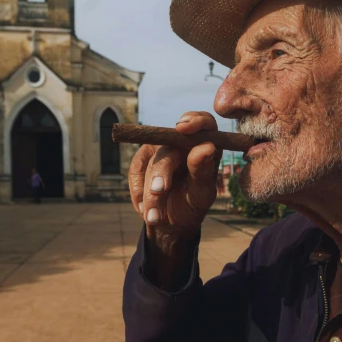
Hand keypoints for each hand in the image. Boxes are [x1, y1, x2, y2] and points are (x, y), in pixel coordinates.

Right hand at [129, 111, 220, 243]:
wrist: (172, 220)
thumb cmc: (193, 203)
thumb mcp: (202, 193)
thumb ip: (203, 170)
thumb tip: (205, 146)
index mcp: (205, 146)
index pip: (204, 122)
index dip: (194, 120)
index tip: (182, 127)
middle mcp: (183, 142)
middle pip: (169, 147)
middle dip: (161, 172)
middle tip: (159, 192)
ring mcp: (160, 148)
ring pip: (151, 161)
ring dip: (149, 192)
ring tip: (154, 216)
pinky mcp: (142, 159)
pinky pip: (135, 170)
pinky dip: (138, 192)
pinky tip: (145, 209)